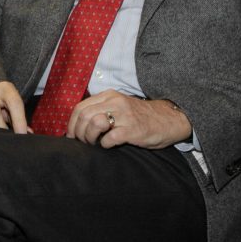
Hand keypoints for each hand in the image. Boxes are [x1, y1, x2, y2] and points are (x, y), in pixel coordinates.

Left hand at [67, 89, 191, 148]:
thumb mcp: (119, 106)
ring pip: (94, 124)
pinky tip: (109, 146)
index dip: (72, 123)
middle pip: (84, 116)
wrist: (169, 119)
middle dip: (78, 132)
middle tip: (83, 142)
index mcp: (109, 95)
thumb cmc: (140, 116)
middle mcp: (115, 102)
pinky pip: (109, 138)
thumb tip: (78, 124)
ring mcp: (124, 115)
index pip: (80, 107)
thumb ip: (101, 109)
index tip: (71, 135)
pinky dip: (104, 145)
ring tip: (94, 143)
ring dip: (89, 138)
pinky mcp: (132, 130)